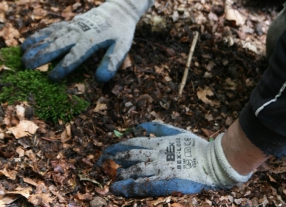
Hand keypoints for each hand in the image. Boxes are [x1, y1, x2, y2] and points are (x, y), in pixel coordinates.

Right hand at [21, 0, 153, 82]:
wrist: (117, 9)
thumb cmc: (120, 31)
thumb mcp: (122, 46)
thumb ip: (112, 61)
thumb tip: (100, 79)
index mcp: (90, 40)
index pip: (75, 55)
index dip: (63, 67)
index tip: (51, 78)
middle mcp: (77, 32)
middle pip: (56, 45)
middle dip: (41, 56)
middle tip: (26, 67)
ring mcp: (70, 27)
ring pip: (49, 37)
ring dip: (35, 46)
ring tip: (21, 57)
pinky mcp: (67, 24)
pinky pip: (49, 30)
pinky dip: (37, 36)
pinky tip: (25, 43)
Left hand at [99, 121, 250, 196]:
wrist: (212, 163)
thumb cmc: (197, 147)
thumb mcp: (177, 132)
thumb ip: (159, 127)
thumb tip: (142, 124)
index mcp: (159, 143)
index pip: (134, 142)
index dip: (120, 145)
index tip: (108, 149)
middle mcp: (157, 154)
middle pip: (131, 155)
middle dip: (115, 158)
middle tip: (101, 161)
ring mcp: (160, 168)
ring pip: (134, 170)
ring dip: (120, 173)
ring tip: (109, 176)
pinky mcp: (165, 181)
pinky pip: (143, 185)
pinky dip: (129, 186)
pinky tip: (118, 189)